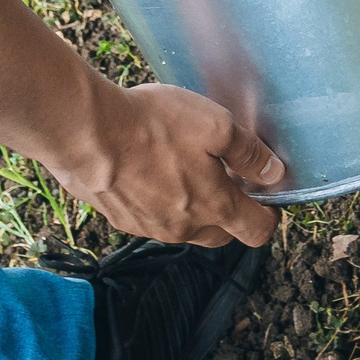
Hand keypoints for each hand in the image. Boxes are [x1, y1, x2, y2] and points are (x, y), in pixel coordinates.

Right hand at [47, 83, 284, 247]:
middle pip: (220, 234)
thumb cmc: (152, 126)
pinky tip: (148, 169)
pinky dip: (159, 200)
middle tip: (225, 178)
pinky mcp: (120, 219)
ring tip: (182, 167)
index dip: (269, 216)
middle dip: (230, 212)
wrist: (86, 134)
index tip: (266, 198)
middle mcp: (183, 227)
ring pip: (184, 226)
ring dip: (191, 206)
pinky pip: (151, 217)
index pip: (256, 231)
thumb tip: (273, 173)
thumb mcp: (216, 125)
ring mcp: (149, 227)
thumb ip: (249, 152)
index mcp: (214, 207)